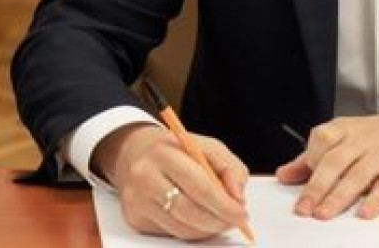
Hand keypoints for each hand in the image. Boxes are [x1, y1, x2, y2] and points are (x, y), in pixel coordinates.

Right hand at [92, 122, 250, 239]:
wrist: (136, 153)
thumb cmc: (178, 149)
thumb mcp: (208, 146)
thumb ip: (229, 168)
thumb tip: (238, 198)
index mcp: (164, 153)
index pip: (199, 186)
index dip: (224, 204)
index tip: (242, 212)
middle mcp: (145, 177)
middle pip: (188, 211)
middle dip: (218, 220)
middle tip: (236, 221)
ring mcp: (137, 201)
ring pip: (181, 228)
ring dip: (208, 229)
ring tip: (222, 220)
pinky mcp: (136, 219)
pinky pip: (172, 232)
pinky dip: (193, 230)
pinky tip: (202, 220)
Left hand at [275, 114, 378, 219]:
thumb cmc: (375, 138)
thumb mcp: (344, 138)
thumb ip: (313, 156)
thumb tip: (283, 174)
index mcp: (346, 129)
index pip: (322, 138)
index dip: (310, 158)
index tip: (299, 181)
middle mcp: (364, 140)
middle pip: (336, 160)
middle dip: (317, 186)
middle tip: (304, 209)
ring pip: (358, 175)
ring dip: (339, 196)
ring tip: (323, 214)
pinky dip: (375, 200)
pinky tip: (363, 214)